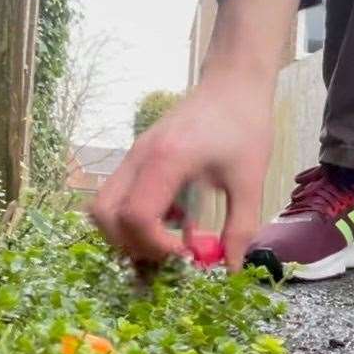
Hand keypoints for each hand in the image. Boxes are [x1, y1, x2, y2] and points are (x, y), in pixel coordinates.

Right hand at [90, 0, 295, 272]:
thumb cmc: (245, 126)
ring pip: (103, 204)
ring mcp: (133, 155)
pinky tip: (174, 218)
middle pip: (103, 213)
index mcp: (165, 161)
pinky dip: (134, 215)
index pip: (135, 215)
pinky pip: (118, 193)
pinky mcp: (138, 156)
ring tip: (168, 239)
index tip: (184, 255)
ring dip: (127, 231)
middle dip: (129, 243)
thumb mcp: (250, 180)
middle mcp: (139, 157)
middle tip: (168, 254)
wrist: (234, 84)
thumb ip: (240, 227)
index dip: (154, 246)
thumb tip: (233, 270)